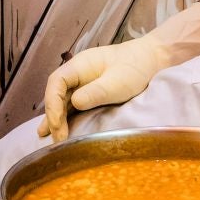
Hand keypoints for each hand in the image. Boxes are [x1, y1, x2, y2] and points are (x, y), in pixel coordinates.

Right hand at [37, 2, 199, 141]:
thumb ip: (95, 92)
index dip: (52, 104)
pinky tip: (56, 129)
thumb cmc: (135, 68)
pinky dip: (64, 117)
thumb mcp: (117, 82)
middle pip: (56, 94)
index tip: (56, 124)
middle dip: (53, 116)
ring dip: (56, 119)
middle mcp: (78, 73)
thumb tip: (74, 103)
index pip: (56, 83)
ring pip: (62, 101)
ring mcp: (83, 82)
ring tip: (47, 139)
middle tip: (57, 140)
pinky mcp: (91, 92)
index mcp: (80, 65)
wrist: (153, 60)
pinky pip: (72, 105)